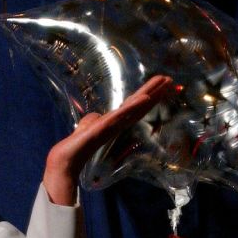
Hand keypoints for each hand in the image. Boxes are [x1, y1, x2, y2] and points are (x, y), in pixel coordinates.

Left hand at [42, 75, 177, 205]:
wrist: (67, 159)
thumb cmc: (77, 144)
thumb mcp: (87, 125)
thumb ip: (93, 119)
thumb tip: (95, 116)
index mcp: (116, 121)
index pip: (135, 105)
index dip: (149, 94)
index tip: (162, 83)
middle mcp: (119, 122)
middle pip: (140, 104)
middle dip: (156, 92)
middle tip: (170, 79)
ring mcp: (114, 125)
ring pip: (135, 107)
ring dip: (150, 95)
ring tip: (164, 84)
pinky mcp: (105, 127)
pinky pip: (122, 115)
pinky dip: (134, 106)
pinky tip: (145, 98)